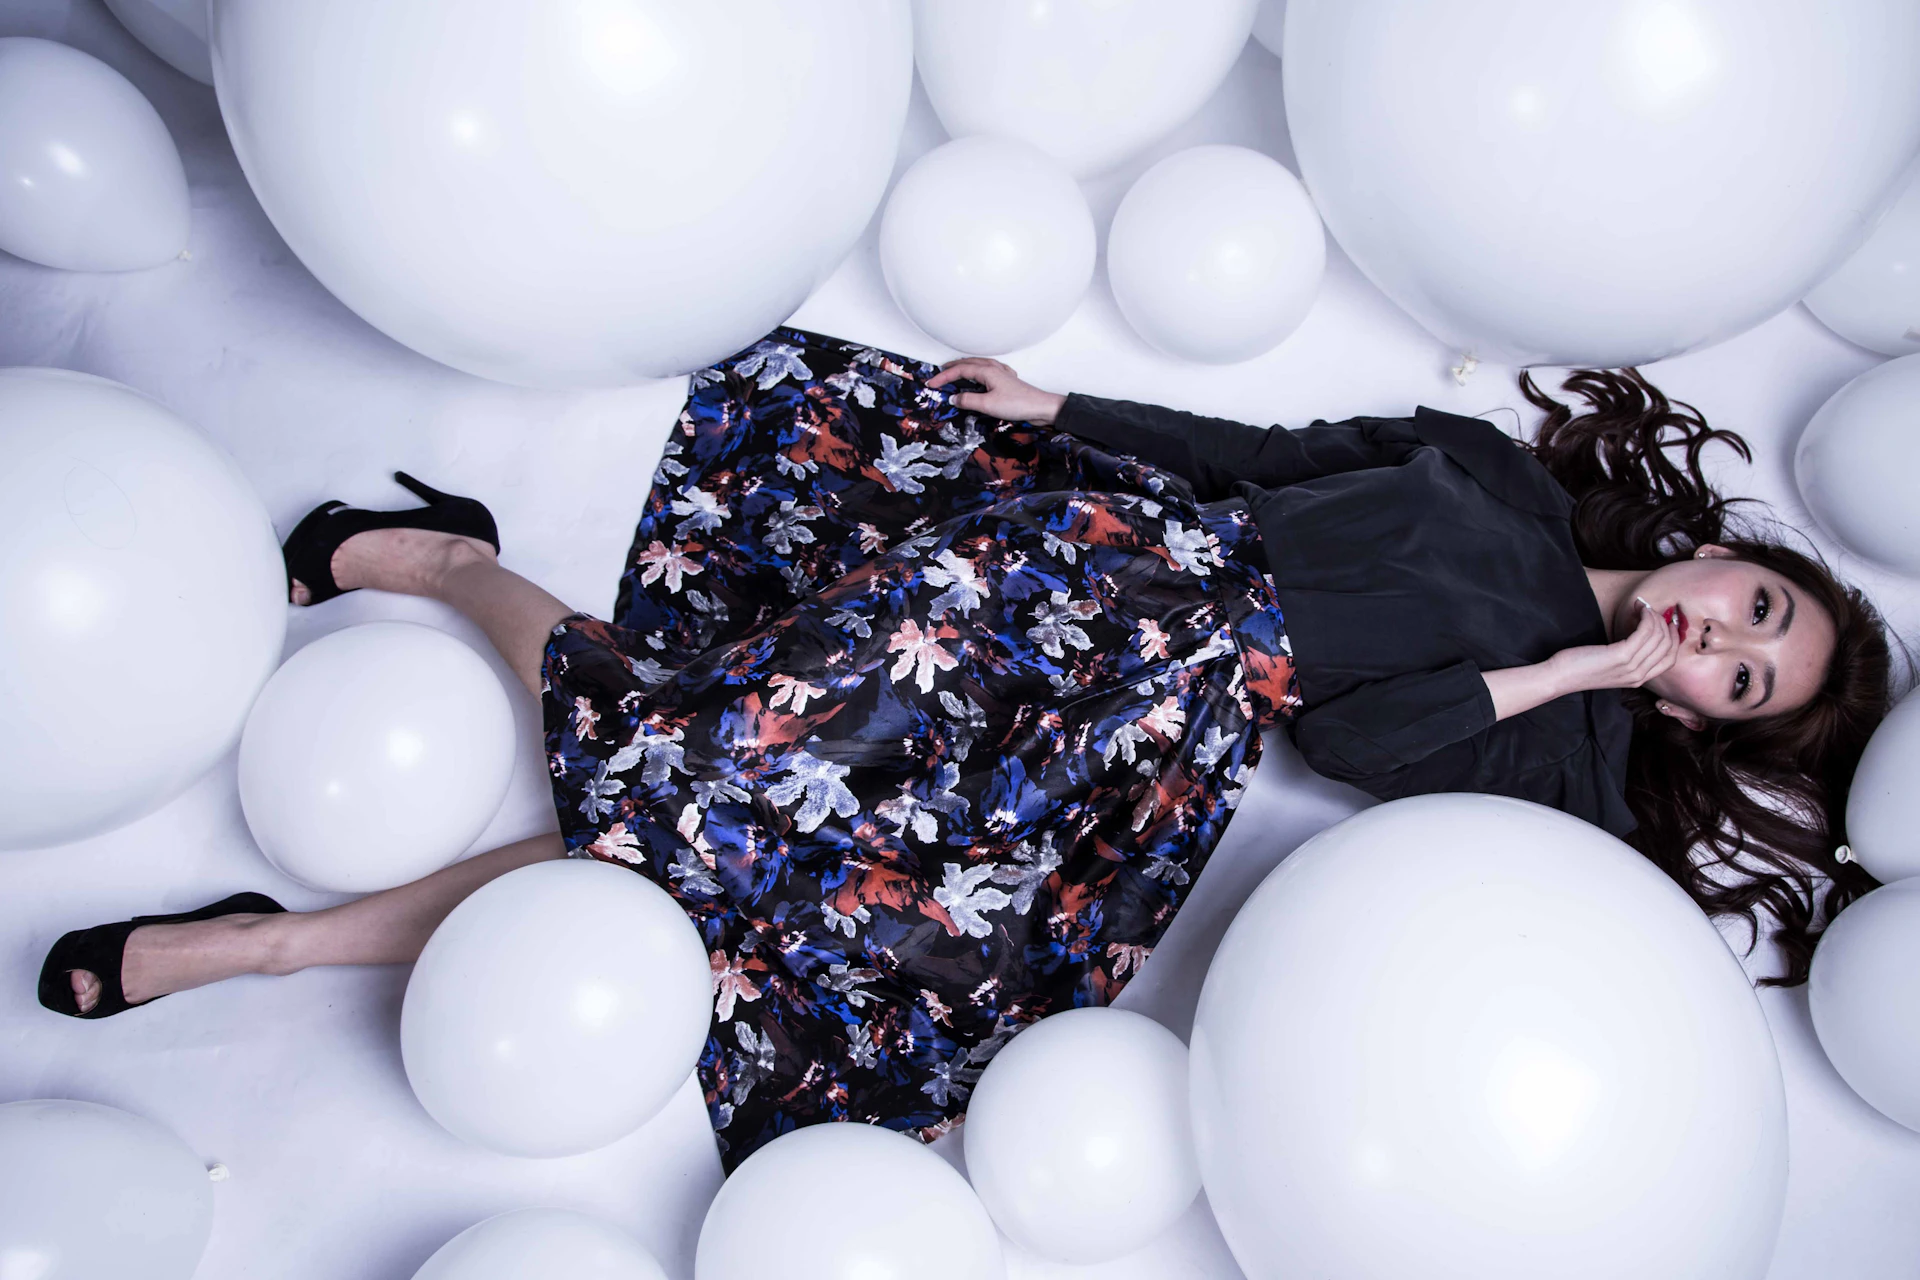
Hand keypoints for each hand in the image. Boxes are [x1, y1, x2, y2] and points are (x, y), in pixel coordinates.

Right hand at [926, 357, 1066, 424]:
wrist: (1041, 407)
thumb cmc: (1016, 404)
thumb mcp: (987, 405)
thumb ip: (968, 400)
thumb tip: (953, 398)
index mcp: (987, 371)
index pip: (959, 370)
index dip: (944, 377)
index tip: (932, 383)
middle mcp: (993, 368)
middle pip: (968, 363)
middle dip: (952, 368)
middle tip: (939, 374)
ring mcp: (1001, 373)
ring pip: (978, 365)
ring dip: (965, 366)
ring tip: (954, 371)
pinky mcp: (1008, 380)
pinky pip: (988, 370)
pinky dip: (979, 370)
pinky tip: (981, 374)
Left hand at [1547, 597, 1681, 694]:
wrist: (1560, 677)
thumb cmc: (1580, 667)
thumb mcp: (1611, 665)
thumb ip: (1628, 657)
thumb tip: (1641, 632)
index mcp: (1639, 680)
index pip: (1670, 659)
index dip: (1673, 638)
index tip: (1667, 622)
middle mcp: (1638, 676)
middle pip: (1667, 646)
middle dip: (1663, 623)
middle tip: (1651, 610)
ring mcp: (1631, 667)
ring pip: (1657, 637)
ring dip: (1653, 616)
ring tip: (1643, 606)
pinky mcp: (1621, 656)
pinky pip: (1644, 633)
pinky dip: (1645, 617)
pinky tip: (1639, 610)